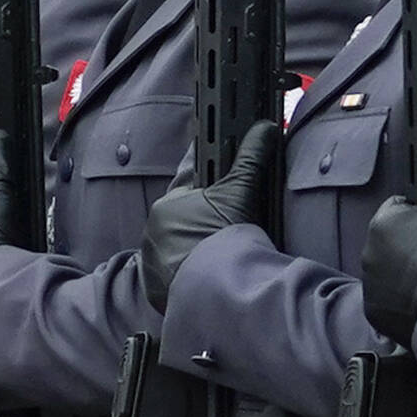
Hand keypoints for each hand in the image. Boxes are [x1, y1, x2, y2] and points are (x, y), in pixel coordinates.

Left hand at [143, 121, 275, 312]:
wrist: (215, 288)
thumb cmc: (224, 237)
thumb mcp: (240, 193)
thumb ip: (250, 159)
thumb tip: (263, 128)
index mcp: (168, 204)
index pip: (187, 183)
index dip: (204, 178)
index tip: (213, 176)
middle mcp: (154, 230)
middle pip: (180, 215)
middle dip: (198, 213)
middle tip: (221, 218)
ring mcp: (153, 259)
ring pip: (173, 243)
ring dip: (190, 243)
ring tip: (215, 248)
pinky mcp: (157, 285)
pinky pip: (171, 272)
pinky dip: (186, 268)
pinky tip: (204, 269)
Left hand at [363, 117, 416, 344]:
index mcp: (386, 220)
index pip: (401, 211)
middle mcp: (368, 251)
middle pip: (394, 243)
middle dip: (416, 247)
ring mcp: (369, 284)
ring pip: (390, 272)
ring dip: (410, 274)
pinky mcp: (375, 313)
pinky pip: (388, 303)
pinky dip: (404, 302)